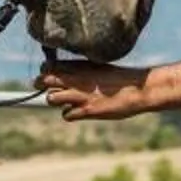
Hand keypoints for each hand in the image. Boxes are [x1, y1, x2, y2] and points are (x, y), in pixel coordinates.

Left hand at [39, 61, 154, 121]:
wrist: (137, 89)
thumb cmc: (120, 78)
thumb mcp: (98, 67)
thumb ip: (80, 70)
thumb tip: (65, 75)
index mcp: (78, 65)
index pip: (47, 66)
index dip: (46, 73)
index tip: (51, 77)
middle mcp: (76, 79)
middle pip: (43, 81)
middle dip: (42, 86)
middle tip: (53, 90)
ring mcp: (80, 95)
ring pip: (51, 99)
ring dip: (56, 101)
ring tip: (67, 101)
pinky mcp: (87, 110)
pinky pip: (66, 115)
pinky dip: (71, 115)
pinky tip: (81, 112)